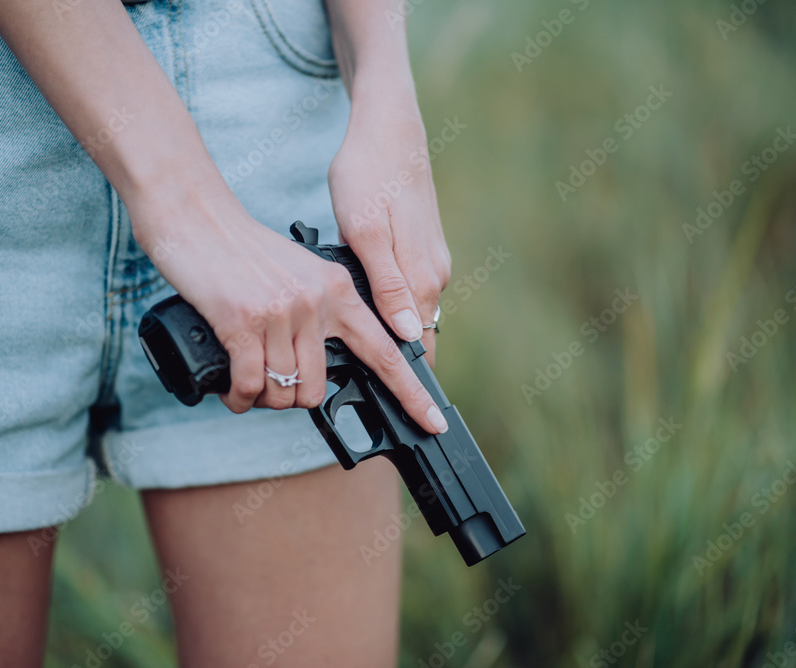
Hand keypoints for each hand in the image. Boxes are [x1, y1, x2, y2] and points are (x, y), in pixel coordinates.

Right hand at [129, 177, 448, 433]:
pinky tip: (233, 392)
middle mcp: (316, 301)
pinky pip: (250, 385)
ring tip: (247, 385)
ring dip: (263, 400)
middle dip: (292, 398)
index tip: (433, 422)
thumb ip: (322, 312)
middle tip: (270, 383)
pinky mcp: (243, 320)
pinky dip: (239, 398)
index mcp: (339, 289)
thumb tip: (324, 368)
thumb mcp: (301, 273)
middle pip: (318, 388)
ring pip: (284, 392)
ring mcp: (281, 311)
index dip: (412, 393)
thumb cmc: (242, 250)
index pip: (387, 351)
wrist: (195, 216)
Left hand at [327, 94, 450, 367]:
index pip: (420, 348)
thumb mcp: (367, 233)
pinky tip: (366, 310)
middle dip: (396, 366)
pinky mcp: (420, 248)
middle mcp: (433, 276)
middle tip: (365, 391)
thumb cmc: (369, 176)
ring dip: (391, 338)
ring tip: (361, 360)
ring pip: (411, 315)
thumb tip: (410, 334)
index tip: (397, 410)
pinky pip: (407, 293)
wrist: (387, 128)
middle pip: (417, 337)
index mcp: (422, 280)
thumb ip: (389, 288)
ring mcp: (429, 261)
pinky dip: (390, 310)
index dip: (407, 381)